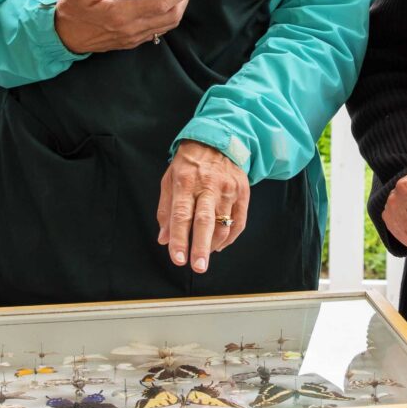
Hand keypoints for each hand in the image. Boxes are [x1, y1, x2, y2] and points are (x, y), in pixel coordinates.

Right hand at [54, 0, 197, 53]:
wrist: (64, 37)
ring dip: (177, 9)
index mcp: (121, 14)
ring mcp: (133, 37)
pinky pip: (156, 31)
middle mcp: (131, 28)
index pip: (159, 3)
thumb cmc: (73, 12)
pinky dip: (166, 18)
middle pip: (170, 16)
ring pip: (166, 25)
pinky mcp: (131, 41)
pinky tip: (163, 5)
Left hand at [156, 140, 249, 272]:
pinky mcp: (242, 193)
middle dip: (201, 247)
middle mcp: (208, 186)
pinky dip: (229, 238)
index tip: (178, 259)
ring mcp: (228, 189)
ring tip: (204, 256)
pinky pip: (239, 222)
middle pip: (205, 221)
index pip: (181, 215)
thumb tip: (164, 239)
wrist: (217, 140)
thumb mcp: (169, 179)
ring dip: (214, 245)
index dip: (179, 239)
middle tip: (198, 267)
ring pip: (223, 224)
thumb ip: (166, 210)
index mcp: (186, 182)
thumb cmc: (189, 163)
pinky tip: (219, 245)